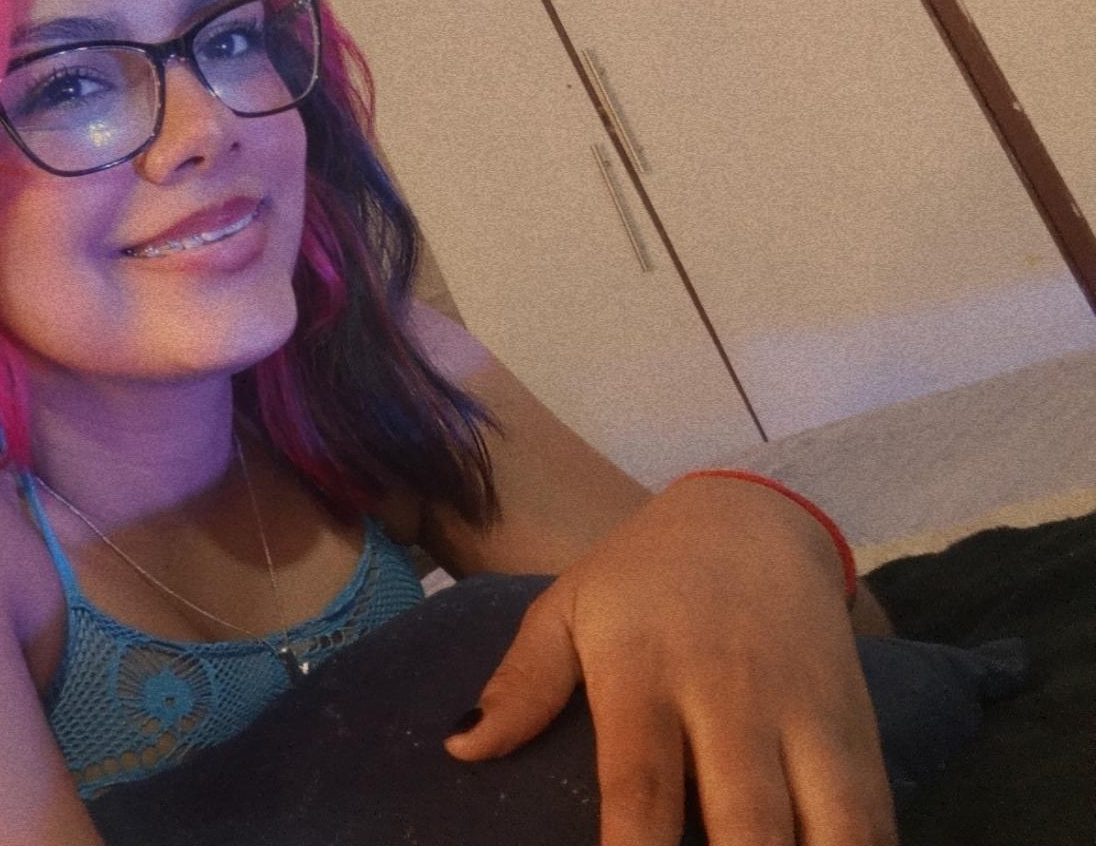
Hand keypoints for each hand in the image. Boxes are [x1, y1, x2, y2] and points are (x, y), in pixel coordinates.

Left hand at [441, 477, 897, 844]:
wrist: (752, 519)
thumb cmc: (640, 579)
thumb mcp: (567, 607)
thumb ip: (521, 683)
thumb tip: (460, 747)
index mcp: (645, 673)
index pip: (640, 787)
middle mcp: (732, 699)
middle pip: (746, 825)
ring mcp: (804, 717)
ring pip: (831, 827)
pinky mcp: (858, 729)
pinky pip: (873, 817)